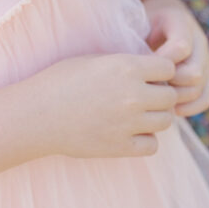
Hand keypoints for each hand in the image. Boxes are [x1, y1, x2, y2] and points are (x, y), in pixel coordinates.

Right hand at [32, 53, 177, 159]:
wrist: (38, 114)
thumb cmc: (62, 80)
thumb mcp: (96, 60)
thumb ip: (127, 64)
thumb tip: (152, 70)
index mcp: (127, 67)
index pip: (168, 69)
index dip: (161, 71)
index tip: (149, 75)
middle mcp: (133, 95)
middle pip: (170, 96)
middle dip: (161, 94)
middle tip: (145, 95)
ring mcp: (129, 123)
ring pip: (166, 121)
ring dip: (156, 116)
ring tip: (138, 114)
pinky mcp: (121, 147)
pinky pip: (152, 145)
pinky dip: (146, 139)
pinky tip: (130, 132)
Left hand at [139, 0, 208, 116]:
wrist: (160, 18)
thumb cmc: (142, 22)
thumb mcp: (137, 21)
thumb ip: (136, 39)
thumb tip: (134, 69)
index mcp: (179, 21)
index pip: (181, 47)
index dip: (162, 63)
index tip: (143, 69)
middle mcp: (198, 41)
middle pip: (194, 73)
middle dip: (169, 84)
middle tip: (149, 88)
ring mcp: (204, 60)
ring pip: (199, 89)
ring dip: (177, 98)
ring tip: (156, 99)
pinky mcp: (206, 77)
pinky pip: (204, 98)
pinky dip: (188, 107)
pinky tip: (171, 109)